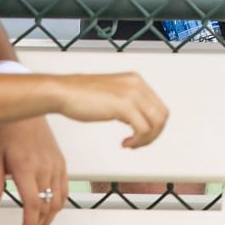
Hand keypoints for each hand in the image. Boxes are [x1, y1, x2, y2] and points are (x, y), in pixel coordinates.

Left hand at [0, 116, 66, 224]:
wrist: (26, 110)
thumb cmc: (9, 129)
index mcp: (26, 168)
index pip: (33, 205)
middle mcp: (44, 168)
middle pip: (47, 208)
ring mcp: (55, 166)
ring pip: (58, 202)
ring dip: (48, 219)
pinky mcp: (61, 163)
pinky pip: (65, 190)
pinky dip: (58, 204)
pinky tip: (50, 210)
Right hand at [54, 72, 168, 148]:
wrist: (62, 92)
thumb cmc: (80, 95)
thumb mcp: (111, 94)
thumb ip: (127, 102)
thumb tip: (137, 118)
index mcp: (135, 80)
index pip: (159, 106)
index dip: (153, 125)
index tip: (141, 135)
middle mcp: (136, 84)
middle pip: (162, 115)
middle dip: (153, 134)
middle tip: (139, 143)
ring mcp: (131, 93)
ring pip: (156, 123)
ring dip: (146, 139)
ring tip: (132, 144)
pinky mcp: (124, 105)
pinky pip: (143, 129)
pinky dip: (137, 141)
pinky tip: (125, 143)